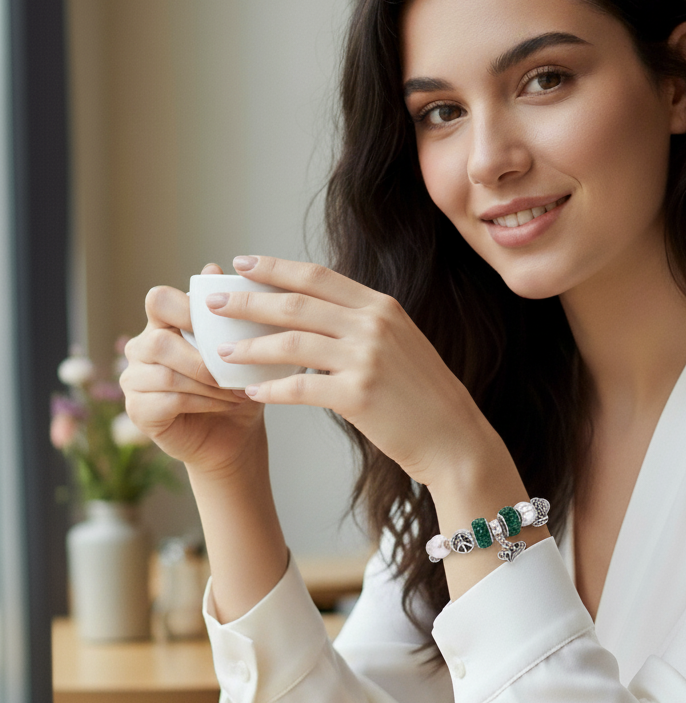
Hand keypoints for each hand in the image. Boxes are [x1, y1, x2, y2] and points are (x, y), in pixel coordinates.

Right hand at [119, 263, 265, 476]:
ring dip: (210, 383)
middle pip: (158, 341)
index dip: (185, 307)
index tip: (220, 319)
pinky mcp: (138, 411)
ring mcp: (135, 380)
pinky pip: (169, 400)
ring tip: (238, 390)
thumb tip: (213, 266)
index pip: (158, 300)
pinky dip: (204, 401)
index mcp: (164, 325)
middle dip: (203, 357)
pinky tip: (226, 403)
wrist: (235, 433)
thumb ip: (227, 312)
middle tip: (236, 368)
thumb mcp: (241, 346)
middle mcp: (142, 349)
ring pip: (167, 374)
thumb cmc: (237, 385)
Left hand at [206, 255, 495, 485]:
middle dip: (248, 301)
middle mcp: (374, 325)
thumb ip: (362, 326)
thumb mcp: (400, 346)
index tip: (242, 264)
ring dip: (250, 346)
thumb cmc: (424, 397)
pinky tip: (253, 391)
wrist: (455, 439)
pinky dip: (272, 389)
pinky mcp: (359, 395)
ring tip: (221, 352)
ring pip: (291, 342)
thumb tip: (312, 319)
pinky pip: (300, 387)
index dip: (276, 268)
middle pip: (296, 303)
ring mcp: (367, 358)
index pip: (318, 277)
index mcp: (383, 307)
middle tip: (213, 303)